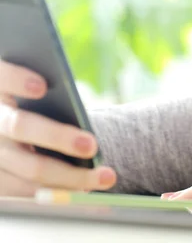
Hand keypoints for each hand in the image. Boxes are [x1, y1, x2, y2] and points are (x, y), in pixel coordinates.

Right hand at [0, 59, 116, 196]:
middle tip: (92, 145)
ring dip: (72, 176)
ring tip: (105, 176)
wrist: (16, 122)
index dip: (16, 79)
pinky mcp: (0, 181)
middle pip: (20, 127)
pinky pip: (31, 192)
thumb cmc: (40, 99)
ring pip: (31, 168)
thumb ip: (50, 84)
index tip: (42, 86)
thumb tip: (64, 89)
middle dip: (58, 137)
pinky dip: (61, 192)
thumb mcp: (38, 86)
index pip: (1, 76)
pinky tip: (87, 189)